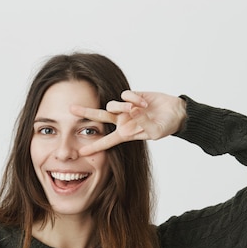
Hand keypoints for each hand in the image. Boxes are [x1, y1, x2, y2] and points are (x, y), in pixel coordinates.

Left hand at [70, 91, 186, 155]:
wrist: (176, 112)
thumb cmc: (165, 126)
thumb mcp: (155, 131)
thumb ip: (143, 123)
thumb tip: (132, 110)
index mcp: (126, 133)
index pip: (106, 141)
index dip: (94, 146)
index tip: (81, 152)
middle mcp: (122, 120)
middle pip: (99, 117)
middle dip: (86, 113)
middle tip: (70, 109)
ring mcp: (126, 108)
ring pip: (113, 105)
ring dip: (124, 106)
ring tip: (140, 108)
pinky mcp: (132, 96)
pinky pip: (126, 95)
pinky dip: (135, 98)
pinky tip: (145, 102)